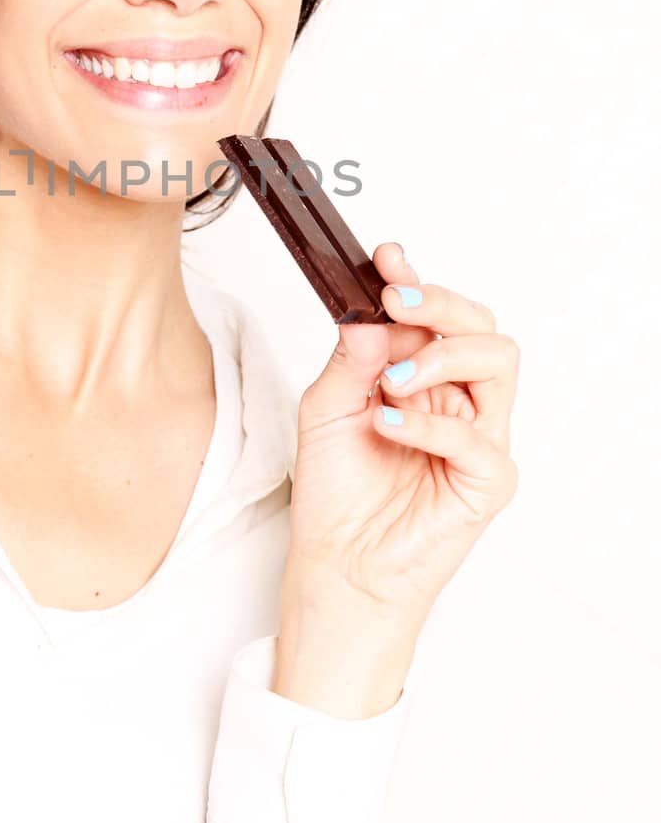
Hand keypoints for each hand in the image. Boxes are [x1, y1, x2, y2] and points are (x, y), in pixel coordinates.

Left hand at [283, 242, 519, 638]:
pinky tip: (388, 424)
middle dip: (439, 302)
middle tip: (396, 300)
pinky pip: (477, 436)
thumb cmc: (336, 490)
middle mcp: (457, 398)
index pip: (436, 315)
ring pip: (497, 361)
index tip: (385, 258)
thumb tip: (368, 312)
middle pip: (480, 325)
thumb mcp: (325, 408)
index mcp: (422, 375)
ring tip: (391, 378)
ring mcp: (479, 437)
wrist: (336, 564)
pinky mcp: (488, 481)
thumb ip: (349, 358)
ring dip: (441, 354)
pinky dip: (429, 424)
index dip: (415, 281)